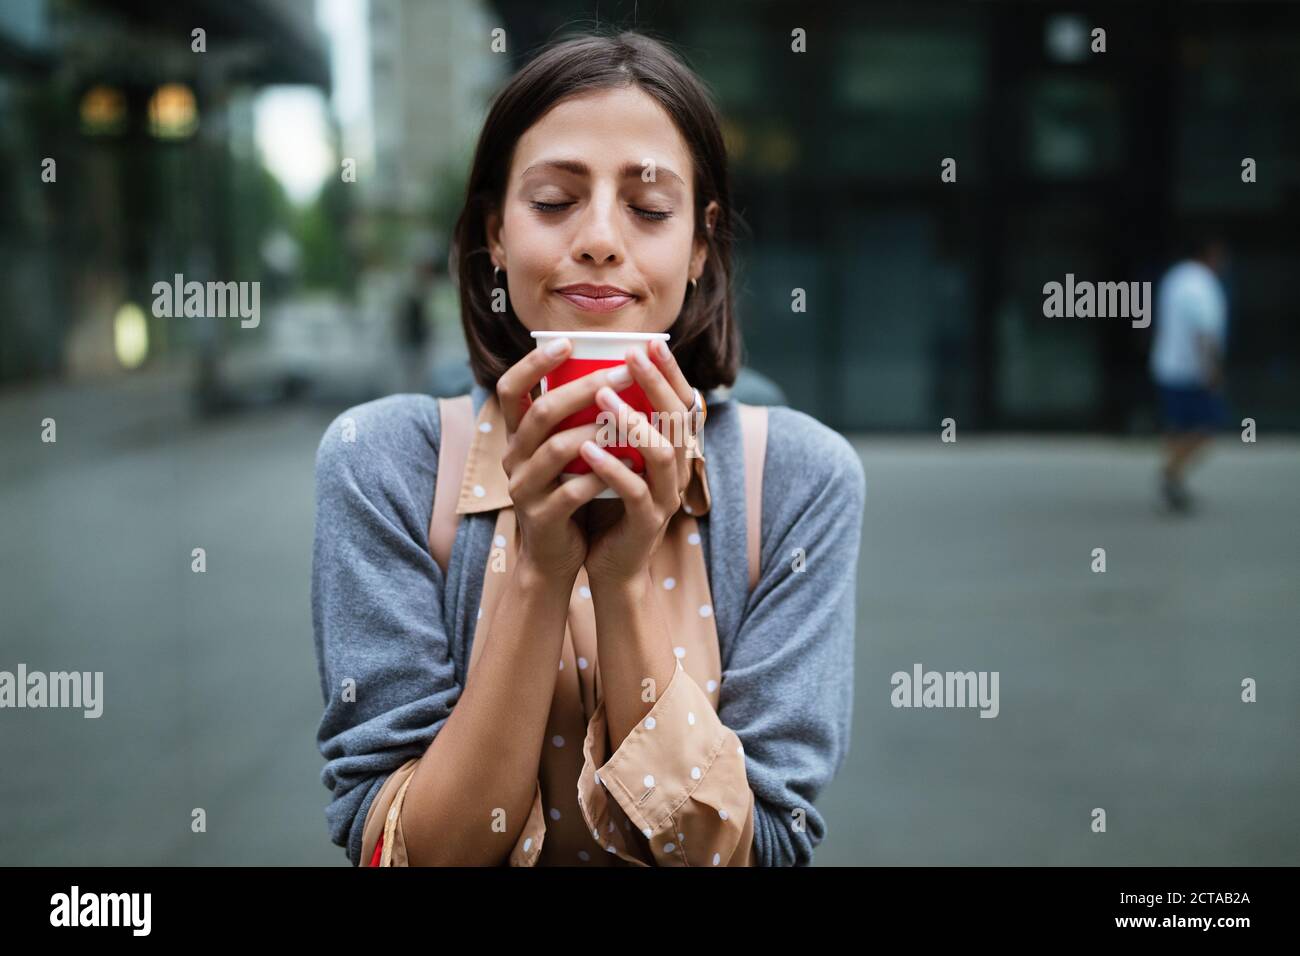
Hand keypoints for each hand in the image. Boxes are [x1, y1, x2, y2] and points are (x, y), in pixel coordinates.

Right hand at [495, 339, 633, 584]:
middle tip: (623, 373)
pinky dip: (602, 475)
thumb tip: (610, 369)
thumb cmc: (567, 492)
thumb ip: (573, 419)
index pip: (510, 389)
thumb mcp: (563, 453)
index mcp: (517, 437)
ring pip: (557, 449)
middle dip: (584, 388)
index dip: (532, 363)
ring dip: (597, 430)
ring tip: (631, 417)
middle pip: (543, 412)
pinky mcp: (543, 517)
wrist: (555, 556)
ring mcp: (524, 489)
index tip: (566, 342)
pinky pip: (571, 491)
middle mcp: (513, 458)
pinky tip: (631, 465)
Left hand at [580, 339, 700, 589]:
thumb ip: (615, 424)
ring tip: (603, 396)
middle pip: (678, 420)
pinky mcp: (648, 522)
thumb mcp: (617, 456)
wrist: (613, 565)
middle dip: (656, 384)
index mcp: (673, 450)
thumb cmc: (610, 504)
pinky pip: (635, 491)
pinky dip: (613, 468)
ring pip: (662, 452)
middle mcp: (678, 470)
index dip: (670, 373)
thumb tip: (594, 375)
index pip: (680, 403)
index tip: (650, 343)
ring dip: (633, 422)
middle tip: (631, 356)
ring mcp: (666, 497)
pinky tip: (588, 448)